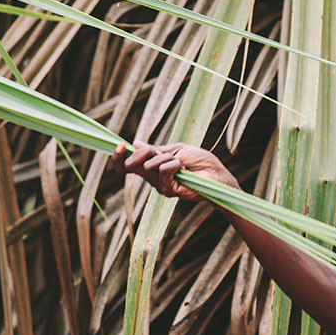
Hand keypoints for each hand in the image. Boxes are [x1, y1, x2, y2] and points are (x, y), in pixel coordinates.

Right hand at [111, 142, 238, 201]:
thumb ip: (155, 150)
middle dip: (141, 154)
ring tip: (181, 162)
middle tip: (158, 152)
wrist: (216, 173)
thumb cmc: (200, 161)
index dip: (120, 157)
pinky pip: (162, 172)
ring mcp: (160, 186)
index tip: (118, 145)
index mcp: (153, 167)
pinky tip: (183, 168)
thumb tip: (135, 143)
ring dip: (166, 158)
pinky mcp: (169, 191)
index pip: (128, 165)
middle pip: (133, 165)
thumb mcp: (175, 150)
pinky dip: (173, 165)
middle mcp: (153, 178)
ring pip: (150, 166)